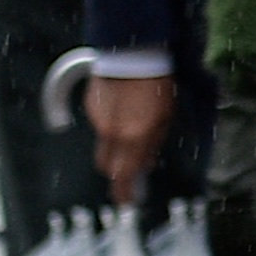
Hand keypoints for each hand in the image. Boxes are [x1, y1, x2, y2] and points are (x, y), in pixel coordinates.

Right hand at [84, 71, 177, 203]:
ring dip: (116, 146)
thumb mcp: (165, 118)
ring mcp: (98, 119)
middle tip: (129, 172)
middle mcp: (112, 132)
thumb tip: (144, 165)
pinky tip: (124, 110)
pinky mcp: (89, 106)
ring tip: (133, 129)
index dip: (123, 192)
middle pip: (106, 165)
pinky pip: (100, 124)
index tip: (126, 202)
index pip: (123, 175)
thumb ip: (152, 144)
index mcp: (134, 136)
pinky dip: (110, 125)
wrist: (133, 54)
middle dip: (117, 171)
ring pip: (104, 144)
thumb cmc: (157, 85)